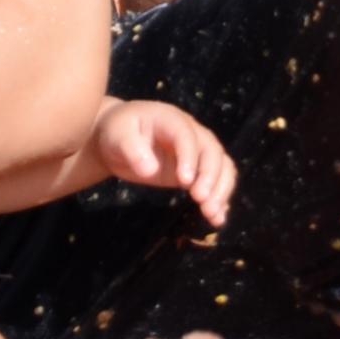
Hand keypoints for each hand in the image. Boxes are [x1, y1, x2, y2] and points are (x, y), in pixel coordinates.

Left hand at [94, 100, 236, 227]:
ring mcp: (197, 152)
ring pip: (221, 166)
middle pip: (212, 151)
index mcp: (171, 120)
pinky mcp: (197, 170)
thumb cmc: (118, 133)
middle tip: (201, 201)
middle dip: (210, 176)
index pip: (187, 136)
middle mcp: (191, 134)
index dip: (189, 157)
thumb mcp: (119, 136)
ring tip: (212, 214)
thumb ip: (132, 150)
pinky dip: (220, 198)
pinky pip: (217, 180)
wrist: (120, 140)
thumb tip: (149, 170)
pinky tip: (217, 218)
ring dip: (221, 189)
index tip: (184, 182)